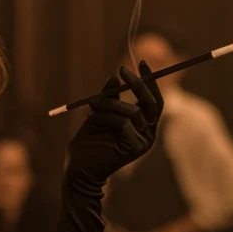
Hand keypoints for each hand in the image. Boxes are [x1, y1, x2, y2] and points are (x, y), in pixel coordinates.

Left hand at [65, 61, 163, 185]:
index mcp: (142, 125)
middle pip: (152, 103)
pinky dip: (106, 115)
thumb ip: (110, 97)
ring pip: (133, 111)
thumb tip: (116, 77)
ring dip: (110, 103)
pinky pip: (123, 121)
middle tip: (123, 70)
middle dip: (138, 84)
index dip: (150, 81)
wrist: (79, 169)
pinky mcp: (136, 148)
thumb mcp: (99, 113)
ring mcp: (144, 141)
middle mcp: (147, 133)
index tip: (142, 62)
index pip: (153, 100)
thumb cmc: (88, 143)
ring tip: (92, 105)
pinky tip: (92, 119)